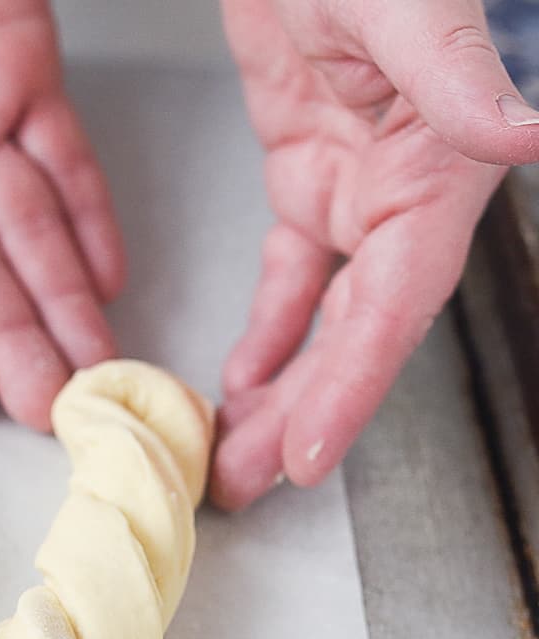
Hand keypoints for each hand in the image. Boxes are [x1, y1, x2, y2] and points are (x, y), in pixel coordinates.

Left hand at [211, 0, 538, 508]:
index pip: (393, 307)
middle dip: (301, 416)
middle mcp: (400, 200)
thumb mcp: (406, 2)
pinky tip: (243, 379)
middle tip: (245, 482)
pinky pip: (291, 275)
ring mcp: (354, 194)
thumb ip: (455, 71)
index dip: (353, 389)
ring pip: (319, 320)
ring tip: (235, 457)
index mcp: (433, 176)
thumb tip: (521, 131)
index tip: (310, 457)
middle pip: (352, 337)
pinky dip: (268, 331)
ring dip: (280, 391)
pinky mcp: (310, 175)